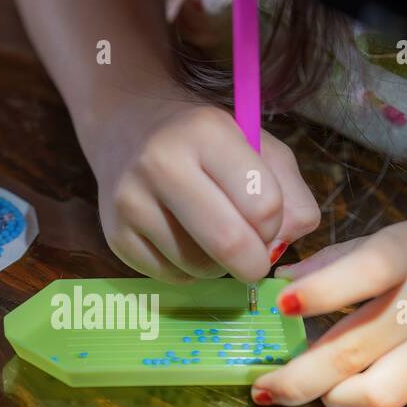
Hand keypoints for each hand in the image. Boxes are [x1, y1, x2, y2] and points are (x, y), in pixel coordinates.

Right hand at [91, 99, 320, 282]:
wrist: (127, 129)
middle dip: (254, 263)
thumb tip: (282, 245)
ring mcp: (131, 203)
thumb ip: (291, 194)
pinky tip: (182, 241)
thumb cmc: (204, 143)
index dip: (275, 224)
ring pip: (200, 267)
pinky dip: (188, 270)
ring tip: (210, 236)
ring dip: (218, 265)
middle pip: (229, 243)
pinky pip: (171, 277)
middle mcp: (160, 163)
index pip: (263, 205)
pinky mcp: (115, 237)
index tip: (266, 220)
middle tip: (255, 259)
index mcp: (206, 132)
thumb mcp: (258, 147)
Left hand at [252, 214, 406, 406]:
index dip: (318, 291)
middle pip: (351, 349)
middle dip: (297, 377)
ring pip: (381, 391)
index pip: (361, 271)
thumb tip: (283, 278)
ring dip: (340, 402)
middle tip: (264, 390)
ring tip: (327, 396)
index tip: (280, 306)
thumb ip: (345, 258)